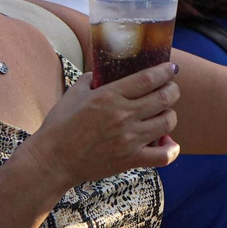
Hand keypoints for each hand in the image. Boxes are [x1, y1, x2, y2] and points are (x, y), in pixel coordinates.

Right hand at [20, 61, 181, 189]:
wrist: (53, 159)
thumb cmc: (60, 125)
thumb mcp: (74, 93)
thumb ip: (91, 79)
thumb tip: (102, 72)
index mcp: (109, 95)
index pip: (148, 79)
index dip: (165, 71)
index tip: (171, 68)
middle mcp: (123, 115)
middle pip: (164, 98)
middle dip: (173, 90)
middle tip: (170, 88)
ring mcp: (129, 138)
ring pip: (167, 122)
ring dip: (170, 115)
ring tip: (164, 113)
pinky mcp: (131, 159)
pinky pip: (163, 155)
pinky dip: (171, 148)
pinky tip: (167, 142)